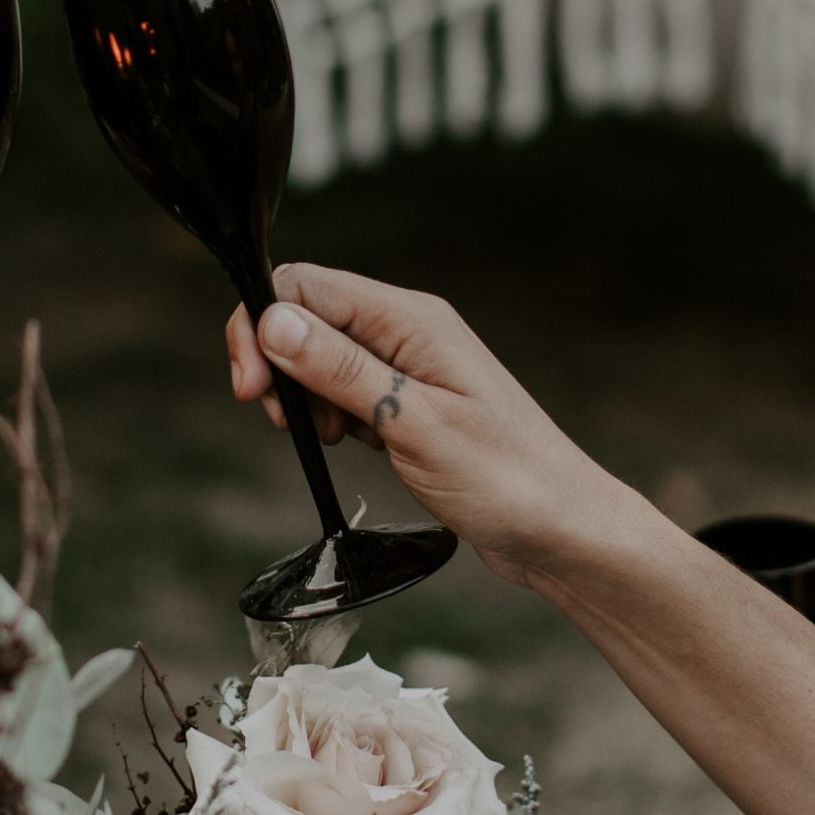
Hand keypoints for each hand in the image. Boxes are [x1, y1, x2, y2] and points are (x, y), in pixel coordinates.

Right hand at [224, 263, 632, 585]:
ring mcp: (407, 366)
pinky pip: (344, 389)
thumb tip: (274, 321)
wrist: (559, 528)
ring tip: (334, 439)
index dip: (262, 327)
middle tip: (287, 422)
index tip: (254, 388)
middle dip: (278, 366)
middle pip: (305, 317)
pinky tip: (352, 445)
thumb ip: (340, 368)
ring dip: (304, 396)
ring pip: (319, 357)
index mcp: (410, 319)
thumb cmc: (506, 478)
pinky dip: (331, 416)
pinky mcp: (407, 400)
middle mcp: (406, 331)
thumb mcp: (412, 422)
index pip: (304, 286)